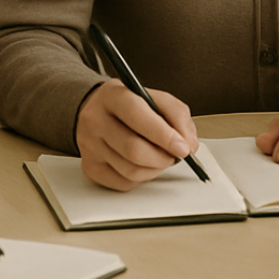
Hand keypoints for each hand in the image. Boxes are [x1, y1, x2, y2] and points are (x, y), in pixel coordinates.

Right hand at [76, 80, 199, 190]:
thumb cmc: (128, 105)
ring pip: (131, 171)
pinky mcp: (90, 167)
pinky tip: (145, 164)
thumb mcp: (153, 97)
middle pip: (134, 149)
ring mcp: (89, 146)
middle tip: (177, 155)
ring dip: (156, 169)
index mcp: (113, 95)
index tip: (183, 147)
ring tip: (162, 158)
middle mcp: (95, 120)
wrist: (96, 112)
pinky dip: (142, 177)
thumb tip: (189, 143)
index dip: (163, 135)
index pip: (137, 115)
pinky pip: (124, 183)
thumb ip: (176, 114)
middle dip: (164, 157)